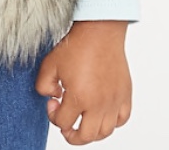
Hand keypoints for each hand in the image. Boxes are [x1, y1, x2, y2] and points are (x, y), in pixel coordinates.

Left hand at [35, 20, 130, 144]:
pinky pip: (122, 119)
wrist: (99, 31)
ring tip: (83, 122)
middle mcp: (99, 103)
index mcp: (79, 97)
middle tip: (66, 127)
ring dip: (92, 132)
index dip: (53, 115)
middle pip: (86, 136)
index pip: (63, 122)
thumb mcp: (49, 65)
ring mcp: (114, 101)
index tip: (53, 103)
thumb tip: (52, 99)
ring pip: (105, 132)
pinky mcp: (125, 94)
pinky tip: (102, 113)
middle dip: (72, 136)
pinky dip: (112, 122)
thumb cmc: (77, 45)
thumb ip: (43, 86)